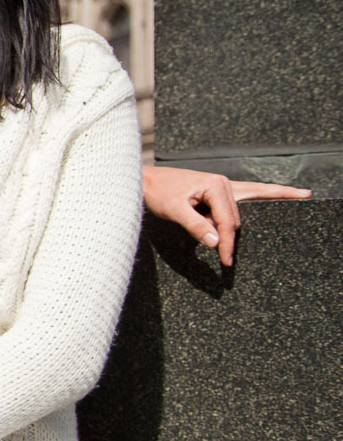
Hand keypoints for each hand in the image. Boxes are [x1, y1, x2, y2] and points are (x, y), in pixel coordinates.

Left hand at [142, 166, 310, 266]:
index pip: (228, 221)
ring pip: (239, 213)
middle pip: (236, 219)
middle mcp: (225, 183)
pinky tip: (296, 194)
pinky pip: (250, 195)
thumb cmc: (157, 192)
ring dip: (235, 227)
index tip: (226, 261)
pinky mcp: (220, 190)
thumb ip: (195, 226)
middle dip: (231, 239)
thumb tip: (217, 242)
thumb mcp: (173, 210)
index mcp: (216, 185)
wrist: (145, 179)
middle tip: (227, 262)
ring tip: (285, 207)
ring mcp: (225, 185)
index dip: (228, 243)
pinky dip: (269, 195)